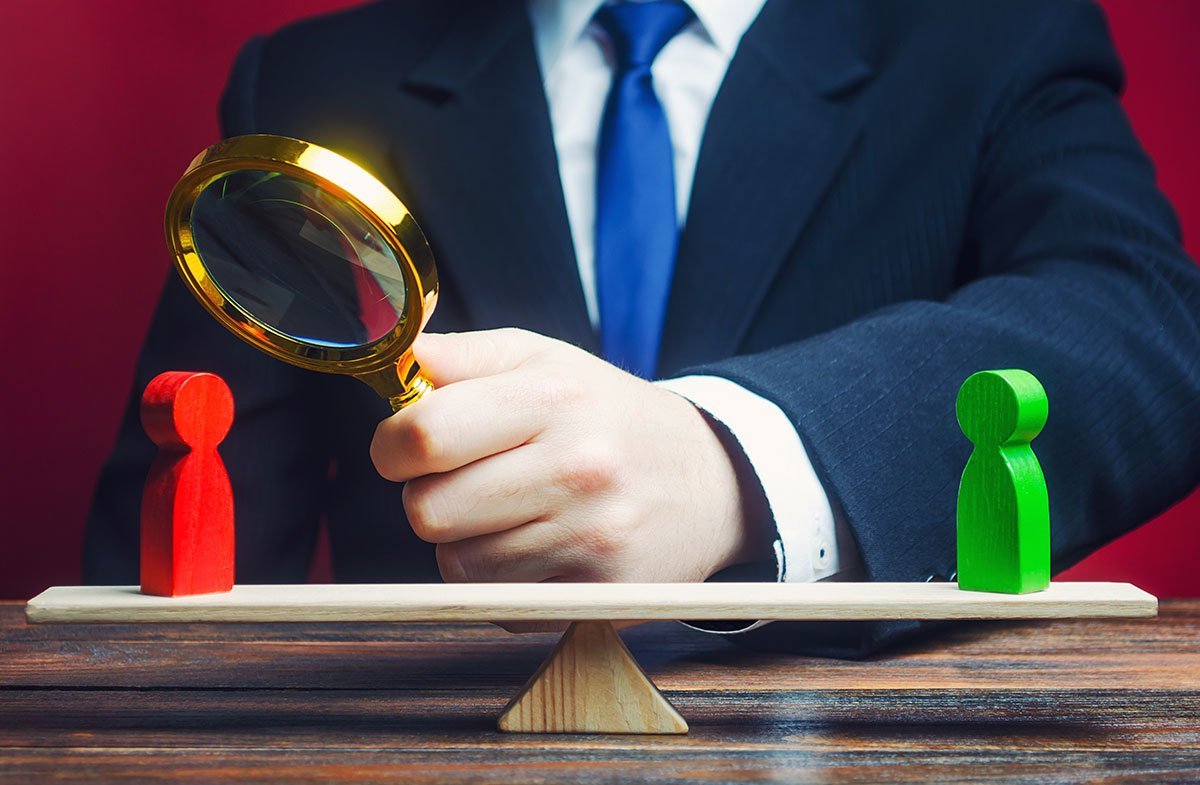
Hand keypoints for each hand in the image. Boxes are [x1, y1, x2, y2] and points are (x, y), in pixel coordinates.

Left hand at [370, 329, 770, 592]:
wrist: (710, 480)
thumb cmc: (607, 414)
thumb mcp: (544, 360)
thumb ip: (460, 356)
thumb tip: (391, 357)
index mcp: (554, 398)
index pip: (425, 435)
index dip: (392, 445)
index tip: (404, 446)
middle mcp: (577, 468)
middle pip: (428, 510)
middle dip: (429, 495)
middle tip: (466, 479)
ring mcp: (591, 539)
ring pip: (457, 565)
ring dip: (466, 542)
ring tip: (511, 512)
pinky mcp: (597, 595)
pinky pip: (498, 602)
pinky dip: (502, 581)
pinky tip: (539, 546)